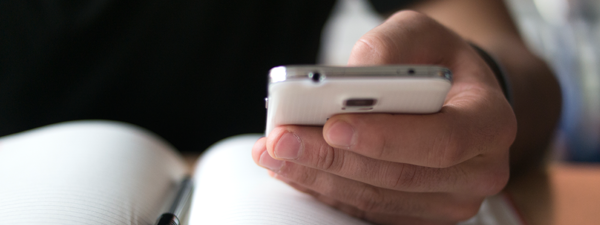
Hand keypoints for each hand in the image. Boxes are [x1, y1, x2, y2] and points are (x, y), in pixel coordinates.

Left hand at [252, 11, 515, 224]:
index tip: (332, 125)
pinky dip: (324, 189)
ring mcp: (448, 201)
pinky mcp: (416, 214)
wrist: (454, 99)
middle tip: (282, 140)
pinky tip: (293, 169)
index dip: (386, 137)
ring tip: (275, 153)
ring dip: (318, 177)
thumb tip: (352, 72)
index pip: (443, 139)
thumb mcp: (421, 34)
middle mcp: (478, 171)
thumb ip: (391, 44)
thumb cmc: (439, 64)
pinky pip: (365, 209)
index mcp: (490, 122)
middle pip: (398, 176)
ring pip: (375, 199)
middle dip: (332, 158)